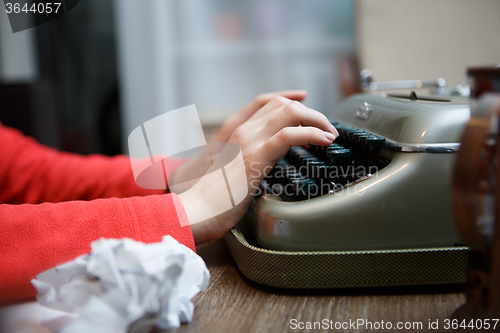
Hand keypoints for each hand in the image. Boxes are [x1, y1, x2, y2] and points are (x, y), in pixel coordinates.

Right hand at [177, 92, 338, 243]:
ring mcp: (249, 140)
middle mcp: (243, 131)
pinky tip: (324, 141)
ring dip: (317, 119)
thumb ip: (249, 164)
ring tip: (330, 134)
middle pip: (282, 103)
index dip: (291, 100)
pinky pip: (290, 134)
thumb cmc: (215, 200)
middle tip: (326, 128)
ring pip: (290, 112)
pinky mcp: (257, 155)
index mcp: (237, 134)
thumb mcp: (234, 175)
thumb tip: (266, 169)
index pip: (266, 103)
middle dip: (310, 112)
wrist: (198, 208)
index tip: (310, 106)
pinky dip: (313, 133)